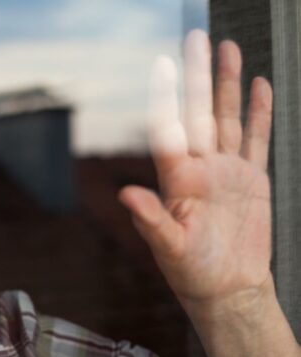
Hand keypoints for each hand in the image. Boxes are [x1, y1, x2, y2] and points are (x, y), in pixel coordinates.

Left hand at [118, 30, 273, 311]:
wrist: (228, 288)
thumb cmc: (192, 272)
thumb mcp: (169, 248)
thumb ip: (151, 220)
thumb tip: (125, 195)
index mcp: (177, 180)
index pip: (169, 129)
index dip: (166, 97)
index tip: (162, 65)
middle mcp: (200, 167)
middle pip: (200, 112)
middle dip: (199, 76)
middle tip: (197, 39)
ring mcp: (228, 170)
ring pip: (228, 118)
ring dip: (228, 85)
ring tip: (228, 50)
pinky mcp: (253, 178)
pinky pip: (257, 138)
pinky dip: (259, 113)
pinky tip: (259, 87)